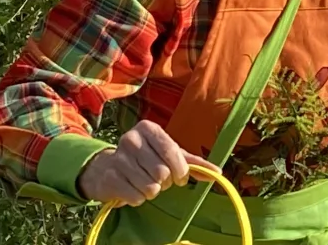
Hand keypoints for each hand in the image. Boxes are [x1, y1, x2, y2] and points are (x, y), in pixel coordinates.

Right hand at [77, 121, 218, 205]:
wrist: (109, 168)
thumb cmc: (147, 159)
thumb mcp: (170, 155)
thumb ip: (194, 163)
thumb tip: (218, 172)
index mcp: (148, 128)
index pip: (173, 152)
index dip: (181, 170)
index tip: (180, 177)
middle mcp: (131, 139)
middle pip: (162, 172)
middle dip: (165, 182)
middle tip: (158, 179)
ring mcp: (118, 158)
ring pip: (150, 187)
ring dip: (152, 192)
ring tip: (145, 183)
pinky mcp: (110, 177)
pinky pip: (136, 197)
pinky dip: (139, 199)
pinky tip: (132, 189)